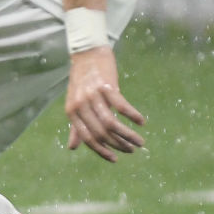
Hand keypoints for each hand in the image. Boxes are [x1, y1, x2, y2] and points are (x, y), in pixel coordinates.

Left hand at [64, 45, 145, 161]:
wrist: (87, 53)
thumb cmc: (81, 81)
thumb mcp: (75, 104)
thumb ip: (75, 126)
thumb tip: (72, 148)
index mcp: (71, 112)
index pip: (87, 138)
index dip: (102, 151)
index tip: (115, 159)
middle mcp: (80, 105)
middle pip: (101, 133)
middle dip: (118, 145)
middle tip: (132, 149)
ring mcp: (93, 95)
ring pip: (112, 124)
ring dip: (128, 135)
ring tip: (139, 141)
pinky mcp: (106, 86)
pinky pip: (121, 106)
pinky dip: (133, 115)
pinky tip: (141, 122)